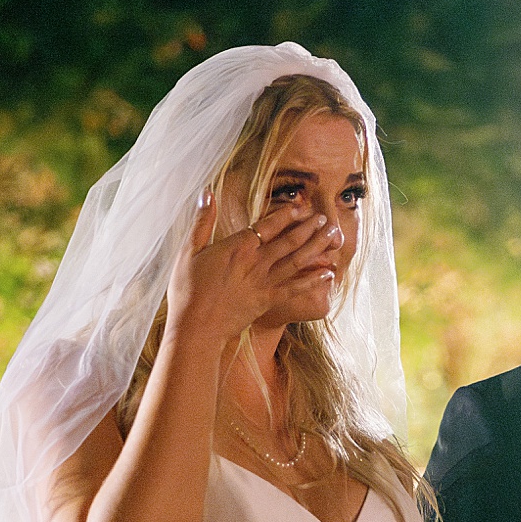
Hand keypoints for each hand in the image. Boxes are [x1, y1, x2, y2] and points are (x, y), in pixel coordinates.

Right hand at [164, 193, 342, 345]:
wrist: (196, 328)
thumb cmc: (187, 291)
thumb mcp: (189, 251)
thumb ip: (201, 221)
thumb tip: (206, 193)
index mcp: (237, 247)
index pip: (267, 225)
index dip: (285, 214)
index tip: (299, 207)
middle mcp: (255, 262)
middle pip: (289, 240)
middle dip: (310, 227)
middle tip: (325, 218)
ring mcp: (264, 282)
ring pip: (297, 260)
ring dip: (317, 246)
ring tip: (333, 235)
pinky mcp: (268, 301)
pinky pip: (296, 289)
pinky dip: (313, 280)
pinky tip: (328, 273)